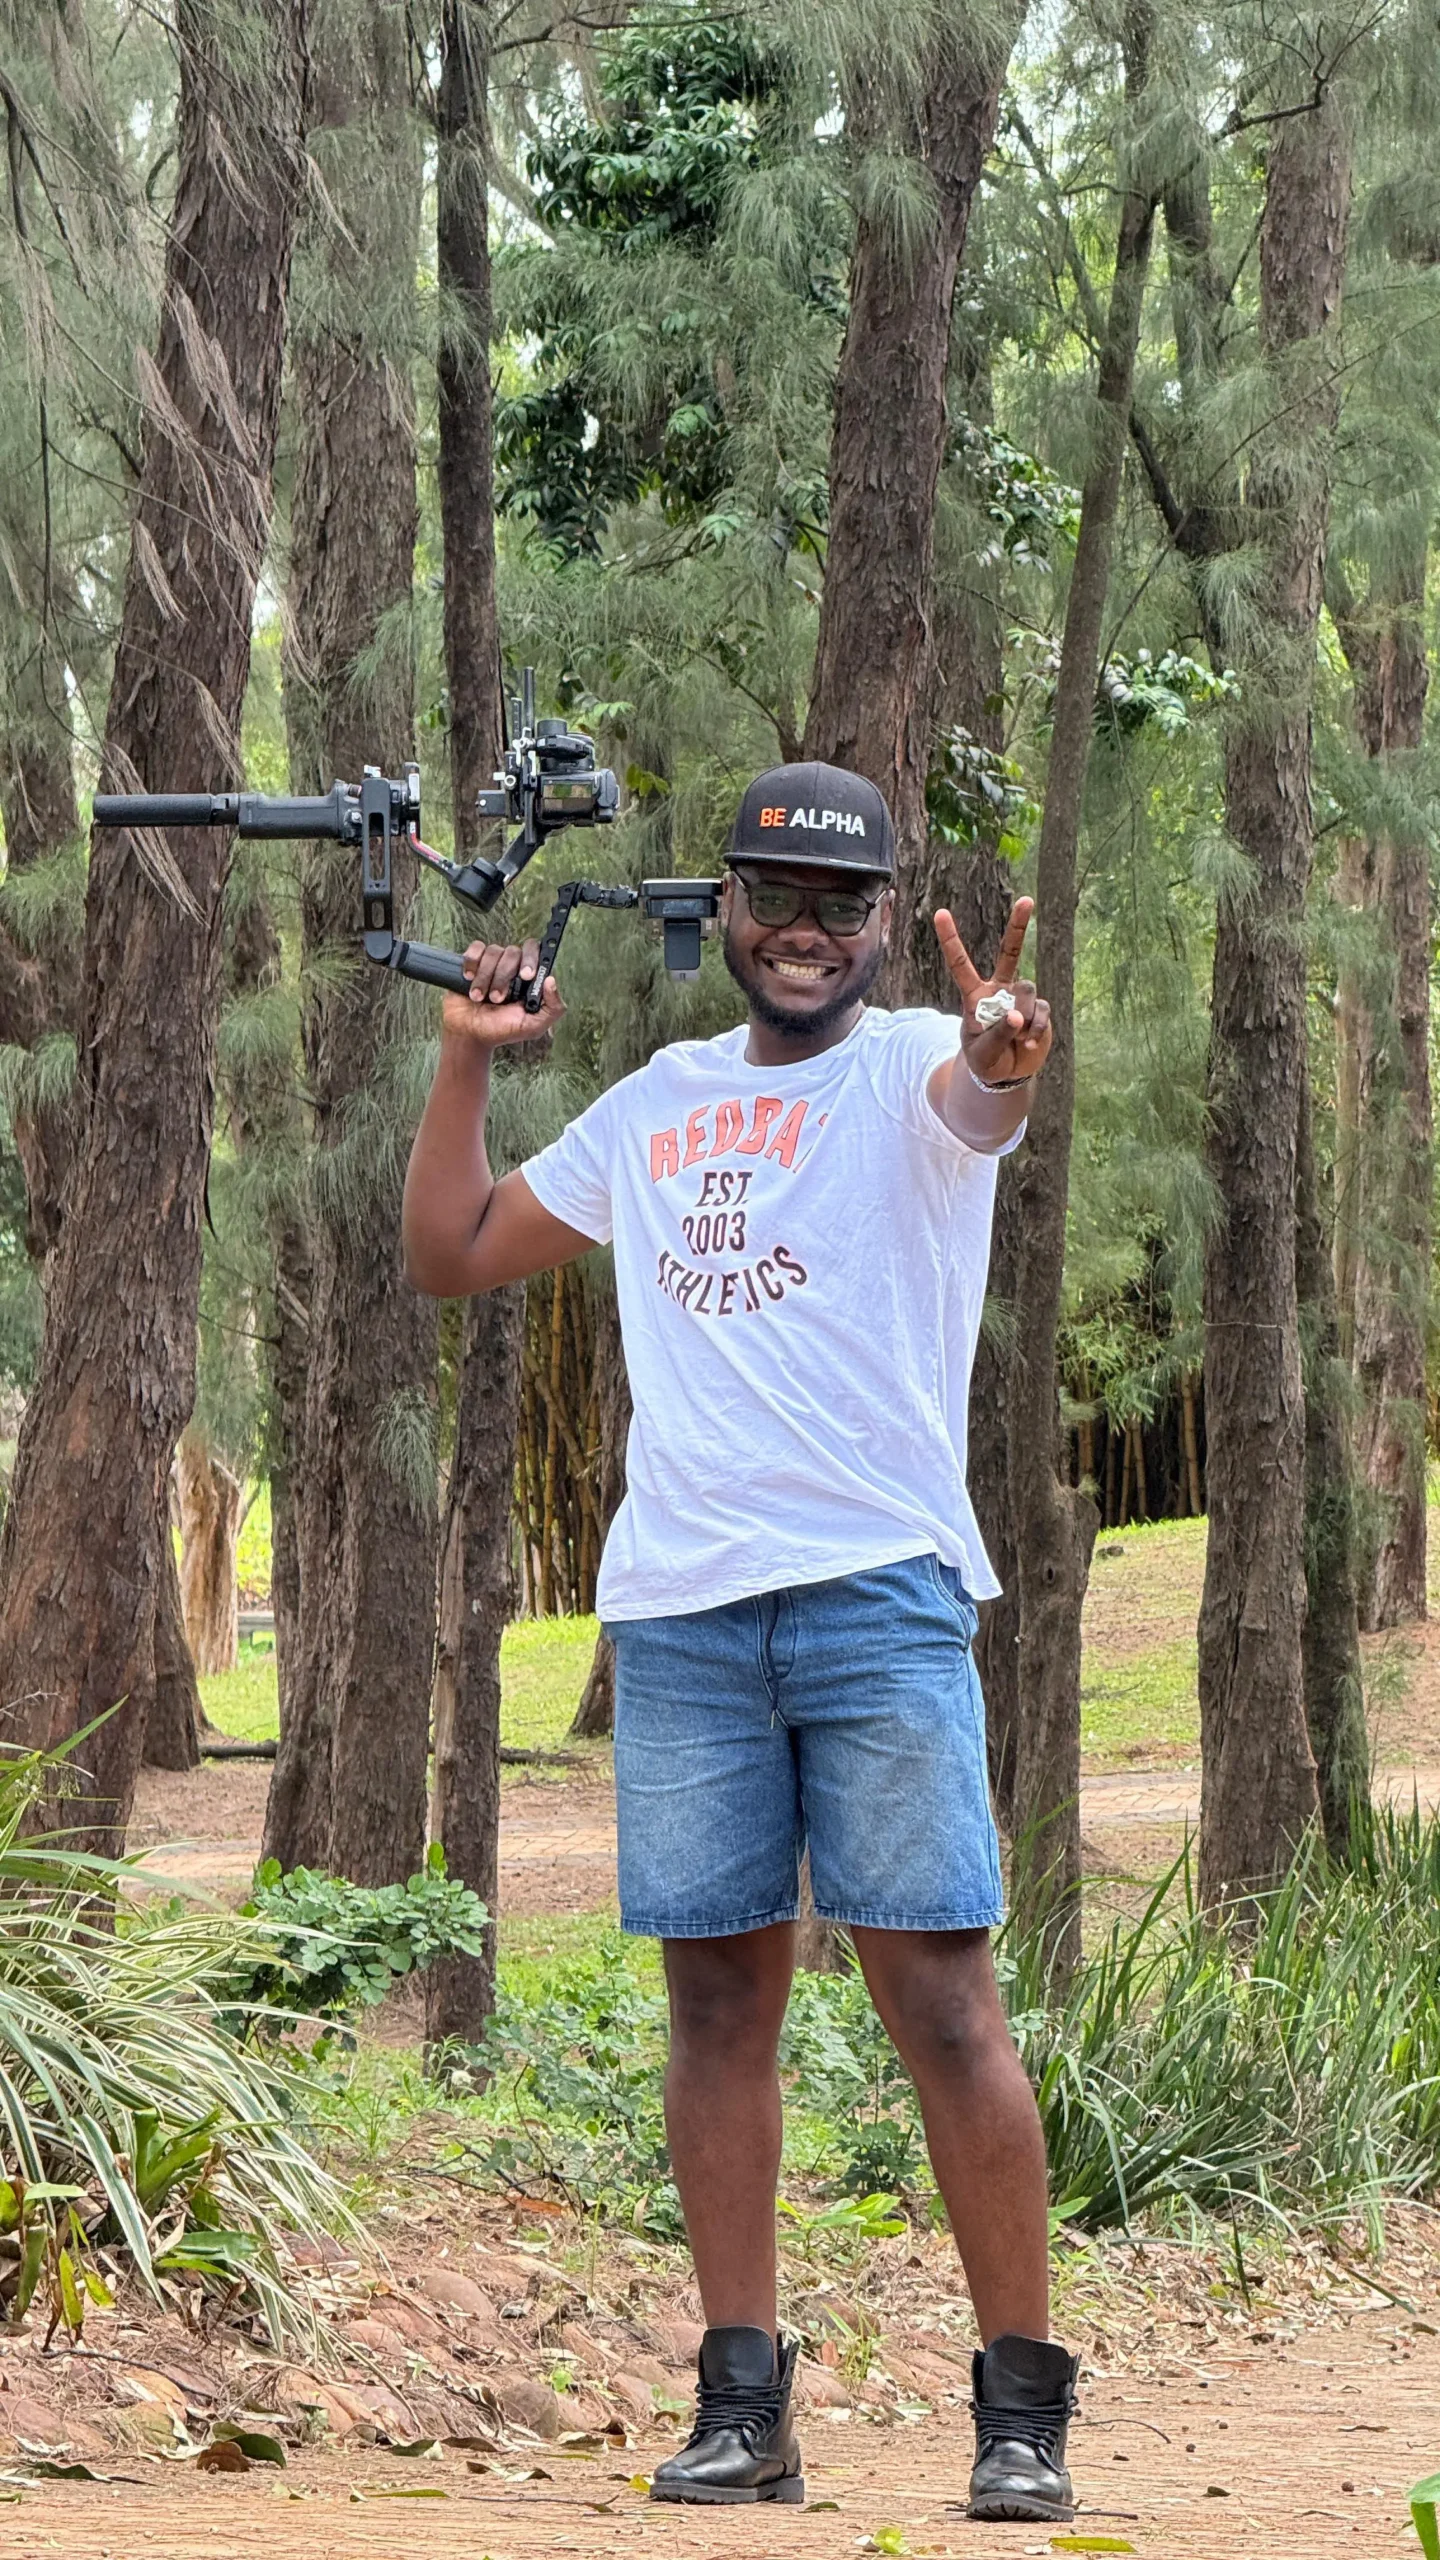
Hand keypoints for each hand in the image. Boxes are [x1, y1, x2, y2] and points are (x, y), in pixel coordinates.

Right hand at [440, 938, 564, 1046]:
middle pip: (513, 952)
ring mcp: (492, 963)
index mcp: (529, 979)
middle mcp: (513, 967)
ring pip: (493, 952)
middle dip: (504, 975)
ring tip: (479, 998)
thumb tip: (551, 981)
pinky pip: (476, 948)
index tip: (526, 976)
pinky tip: (469, 978)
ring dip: (485, 978)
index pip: (537, 953)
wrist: (469, 1033)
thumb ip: (553, 1008)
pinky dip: (472, 962)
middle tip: (497, 997)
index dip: (532, 958)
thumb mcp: (533, 1027)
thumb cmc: (501, 1030)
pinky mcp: (473, 962)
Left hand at [933, 895, 1051, 1084]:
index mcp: (975, 996)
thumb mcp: (983, 1054)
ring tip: (1016, 1039)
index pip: (960, 964)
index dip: (950, 939)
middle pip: (1010, 952)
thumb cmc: (986, 1062)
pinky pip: (1041, 1011)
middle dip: (1019, 926)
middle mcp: (999, 990)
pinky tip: (1028, 1044)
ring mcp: (1020, 998)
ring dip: (1021, 1017)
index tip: (940, 913)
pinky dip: (1035, 1030)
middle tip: (1028, 900)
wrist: (1007, 1076)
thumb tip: (1018, 1016)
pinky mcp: (1039, 1010)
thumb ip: (997, 1034)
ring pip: (1026, 991)